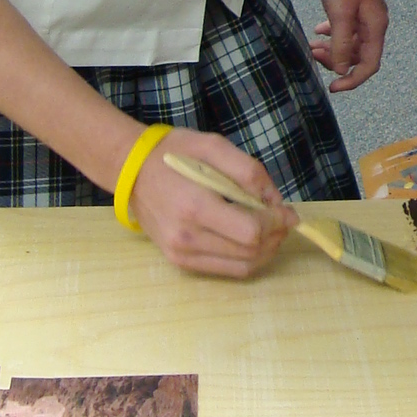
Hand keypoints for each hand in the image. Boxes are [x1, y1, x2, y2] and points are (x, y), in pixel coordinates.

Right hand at [129, 127, 296, 278]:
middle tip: (282, 218)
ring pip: (242, 266)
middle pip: (251, 252)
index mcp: (196, 206)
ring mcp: (182, 254)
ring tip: (270, 229)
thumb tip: (275, 201)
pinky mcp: (180, 262)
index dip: (276, 223)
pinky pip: (226, 270)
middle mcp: (187, 237)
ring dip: (266, 250)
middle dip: (276, 236)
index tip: (286, 210)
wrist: (130, 171)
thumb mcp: (213, 146)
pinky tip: (250, 240)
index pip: (251, 232)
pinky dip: (247, 259)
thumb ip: (249, 171)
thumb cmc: (173, 154)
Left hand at [309, 0, 388, 92]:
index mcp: (375, 26)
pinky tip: (319, 31)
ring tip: (312, 46)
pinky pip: (345, 30)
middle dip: (337, 62)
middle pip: (359, 56)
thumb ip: (341, 44)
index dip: (352, 79)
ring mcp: (363, 14)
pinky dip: (332, 35)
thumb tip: (341, 70)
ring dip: (332, 49)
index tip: (332, 87)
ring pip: (350, 43)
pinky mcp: (353, 6)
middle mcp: (373, 23)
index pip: (369, 64)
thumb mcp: (339, 13)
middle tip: (314, 56)